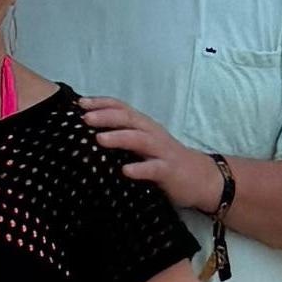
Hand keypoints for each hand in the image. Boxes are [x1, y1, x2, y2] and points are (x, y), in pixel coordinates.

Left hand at [80, 100, 224, 217]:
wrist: (201, 178)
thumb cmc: (163, 160)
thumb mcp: (142, 145)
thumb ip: (121, 138)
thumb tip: (86, 135)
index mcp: (143, 126)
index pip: (121, 108)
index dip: (102, 103)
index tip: (80, 103)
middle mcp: (152, 133)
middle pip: (128, 119)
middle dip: (106, 116)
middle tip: (85, 118)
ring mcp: (162, 151)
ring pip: (140, 139)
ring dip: (119, 137)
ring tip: (100, 139)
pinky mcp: (170, 171)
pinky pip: (154, 168)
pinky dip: (140, 168)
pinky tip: (126, 171)